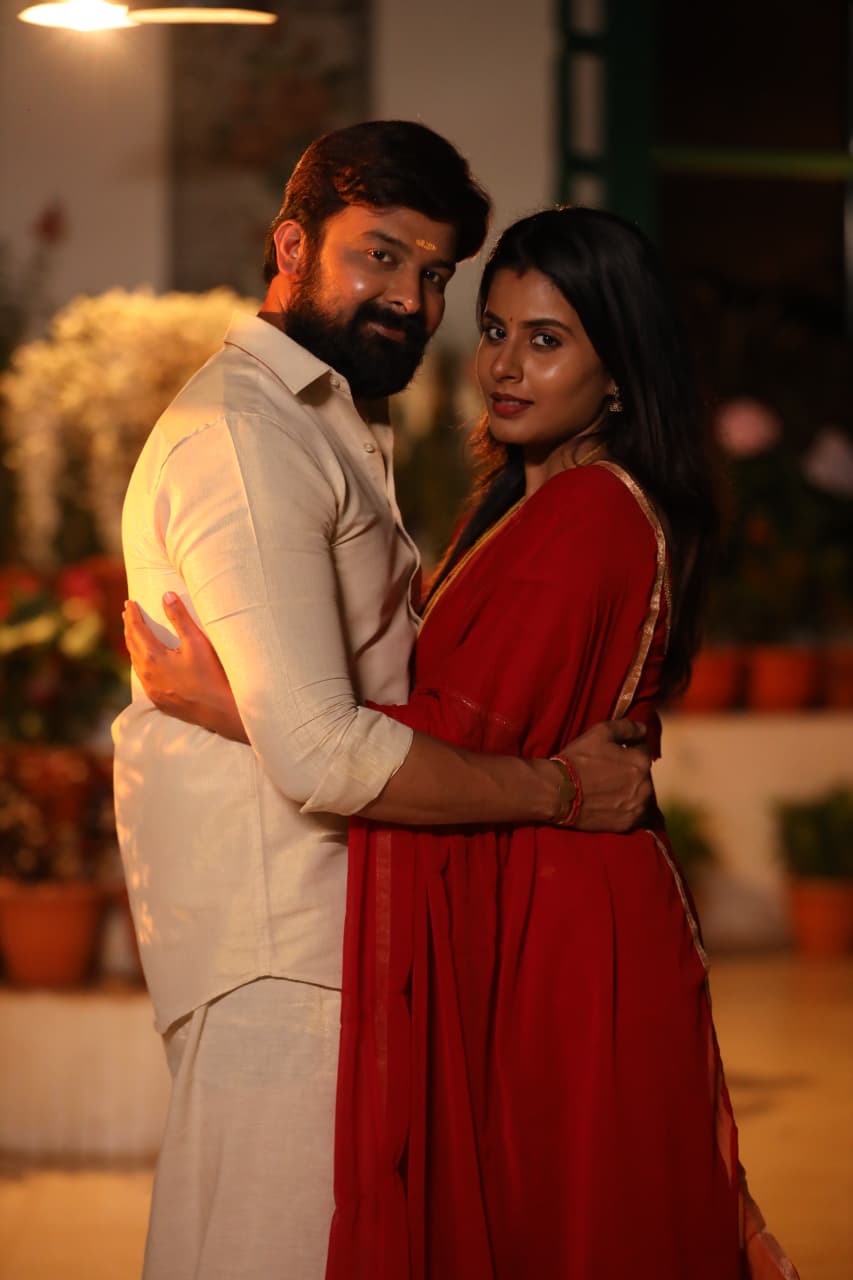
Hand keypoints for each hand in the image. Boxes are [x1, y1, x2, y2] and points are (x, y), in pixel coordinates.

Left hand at [122, 594, 247, 742]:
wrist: (220, 710)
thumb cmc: (211, 674)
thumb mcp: (196, 641)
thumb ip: (180, 617)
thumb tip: (166, 595)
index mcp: (153, 657)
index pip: (136, 629)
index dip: (133, 614)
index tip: (130, 603)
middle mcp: (147, 674)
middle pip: (131, 645)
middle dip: (129, 627)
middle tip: (128, 614)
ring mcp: (151, 689)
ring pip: (135, 663)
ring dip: (133, 645)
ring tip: (134, 634)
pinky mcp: (159, 700)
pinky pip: (143, 677)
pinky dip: (140, 663)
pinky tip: (145, 662)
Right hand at [555, 719, 651, 832]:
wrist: (559, 792)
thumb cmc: (578, 759)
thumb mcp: (600, 732)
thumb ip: (627, 727)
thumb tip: (644, 729)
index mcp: (641, 762)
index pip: (643, 750)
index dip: (628, 748)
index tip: (614, 753)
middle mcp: (645, 786)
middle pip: (644, 774)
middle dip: (632, 770)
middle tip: (610, 772)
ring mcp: (638, 807)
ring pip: (643, 795)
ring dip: (633, 790)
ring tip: (611, 789)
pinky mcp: (628, 824)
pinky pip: (638, 815)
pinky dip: (631, 809)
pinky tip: (615, 805)